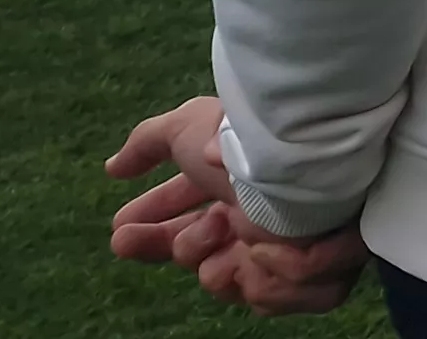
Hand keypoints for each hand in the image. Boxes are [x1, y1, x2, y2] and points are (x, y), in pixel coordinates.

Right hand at [108, 95, 368, 313]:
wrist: (299, 160)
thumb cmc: (241, 143)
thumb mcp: (187, 129)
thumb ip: (147, 143)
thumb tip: (113, 168)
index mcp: (231, 191)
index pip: (185, 218)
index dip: (150, 228)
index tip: (120, 230)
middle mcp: (254, 221)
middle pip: (196, 254)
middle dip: (160, 244)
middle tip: (125, 239)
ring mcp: (280, 251)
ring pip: (220, 279)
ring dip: (212, 256)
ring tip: (219, 225)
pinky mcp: (314, 277)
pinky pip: (269, 299)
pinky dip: (264, 280)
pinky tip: (258, 253)